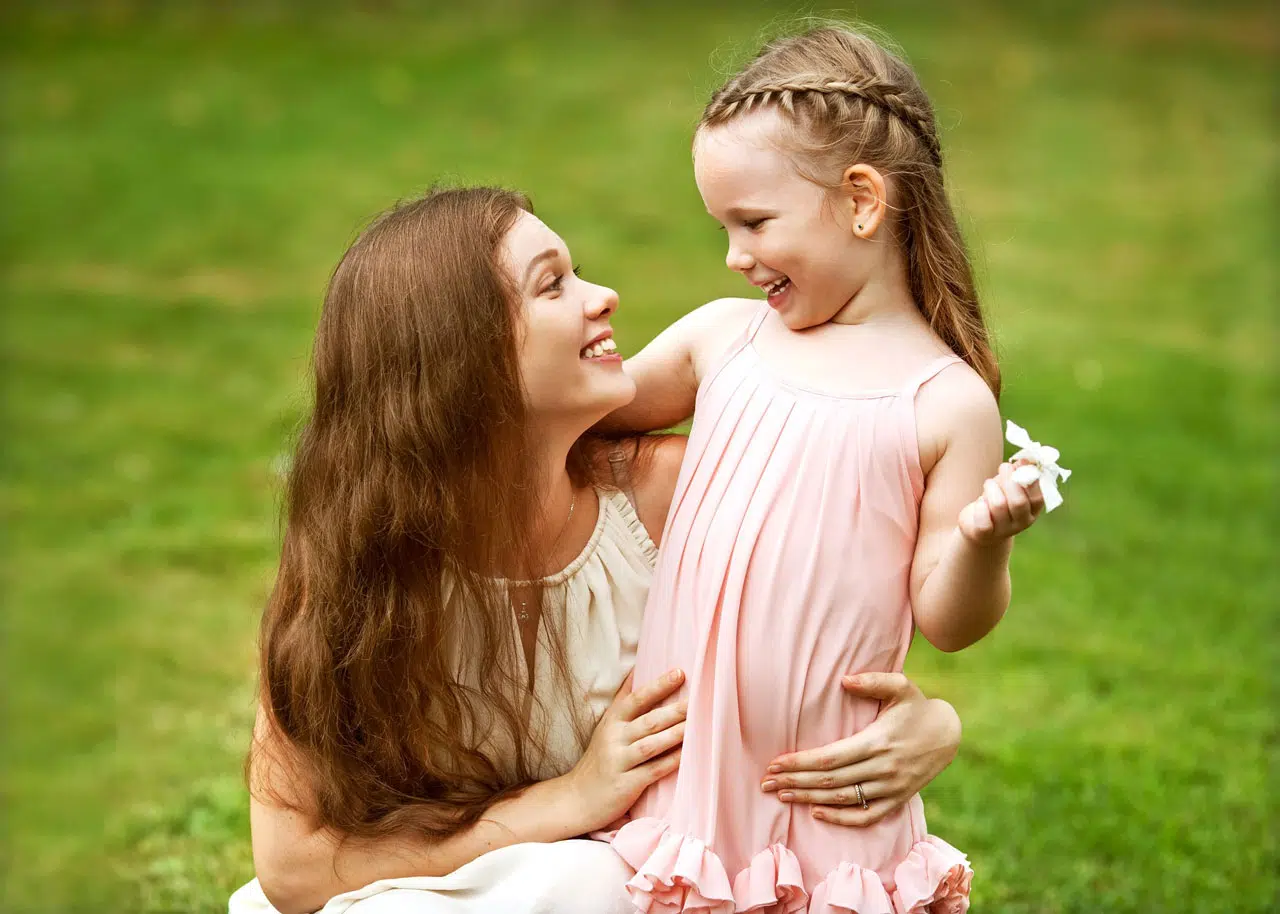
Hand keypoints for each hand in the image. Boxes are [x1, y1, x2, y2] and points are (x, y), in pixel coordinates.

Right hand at [562, 669, 685, 832]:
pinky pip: (653, 770)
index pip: (636, 699)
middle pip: (649, 721)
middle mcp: (614, 739)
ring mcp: (620, 762)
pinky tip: (687, 754)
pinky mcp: (626, 784)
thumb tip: (636, 669)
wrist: (577, 799)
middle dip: (675, 710)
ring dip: (676, 734)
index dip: (658, 686)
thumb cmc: (599, 759)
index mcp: (611, 721)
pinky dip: (671, 761)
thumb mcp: (606, 726)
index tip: (679, 673)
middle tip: (699, 699)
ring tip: (699, 724)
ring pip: (652, 744)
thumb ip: (622, 701)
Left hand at [760, 672, 960, 825]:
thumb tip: (844, 681)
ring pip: (843, 800)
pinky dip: (840, 819)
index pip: (830, 758)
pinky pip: (866, 817)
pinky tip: (816, 812)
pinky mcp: (897, 800)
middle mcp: (882, 768)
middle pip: (830, 781)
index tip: (775, 763)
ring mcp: (890, 788)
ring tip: (782, 795)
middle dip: (795, 782)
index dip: (800, 763)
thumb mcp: (900, 685)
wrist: (949, 733)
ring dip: (809, 799)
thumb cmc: (916, 706)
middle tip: (766, 783)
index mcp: (877, 741)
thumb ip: (872, 681)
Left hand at [958, 460, 1045, 544]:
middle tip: (1003, 467)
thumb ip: (1019, 473)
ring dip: (991, 488)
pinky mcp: (984, 534)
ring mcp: (1004, 530)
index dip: (1029, 478)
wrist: (979, 527)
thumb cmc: (998, 499)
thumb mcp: (1010, 485)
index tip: (1019, 464)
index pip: (1038, 496)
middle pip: (1018, 501)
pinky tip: (980, 502)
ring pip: (999, 505)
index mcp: (1033, 510)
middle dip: (1008, 480)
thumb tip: (1026, 461)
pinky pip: (983, 519)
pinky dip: (980, 506)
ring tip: (989, 484)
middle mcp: (1022, 522)